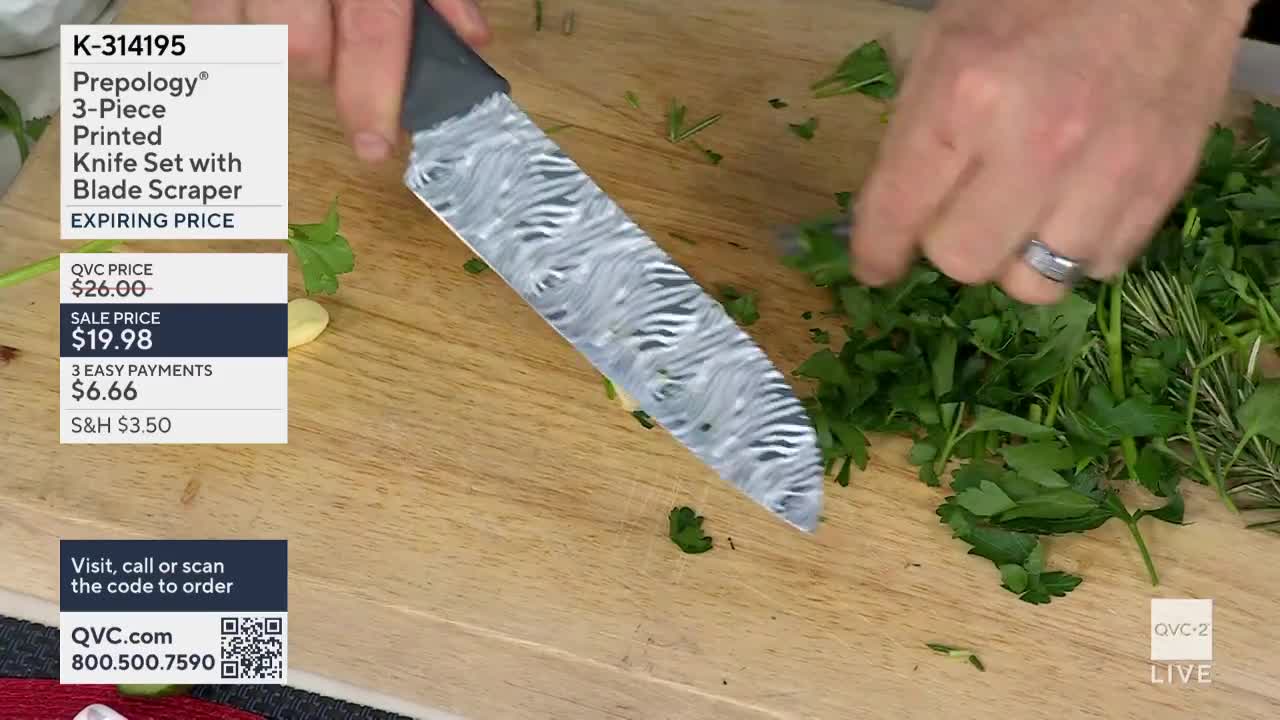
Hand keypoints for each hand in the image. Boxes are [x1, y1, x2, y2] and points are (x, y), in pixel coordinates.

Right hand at [192, 0, 490, 161]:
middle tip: (345, 58)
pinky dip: (236, 35)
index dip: (373, 96)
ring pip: (248, 39)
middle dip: (325, 72)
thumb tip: (471, 37)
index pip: (372, 32)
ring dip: (280, 52)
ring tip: (308, 24)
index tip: (375, 146)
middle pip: (299, 47)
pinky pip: (211, 21)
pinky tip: (262, 25)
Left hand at [850, 0, 1255, 303]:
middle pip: (964, 262)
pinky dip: (1077, 247)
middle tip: (962, 208)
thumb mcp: (951, 40)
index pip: (899, 212)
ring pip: (1034, 283)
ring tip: (1023, 210)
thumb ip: (917, 130)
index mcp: (969, 94)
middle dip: (951, 241)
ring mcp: (1108, 169)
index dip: (878, 250)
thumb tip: (890, 216)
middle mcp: (1038, 143)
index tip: (876, 264)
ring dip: (1017, 255)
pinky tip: (1075, 203)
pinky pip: (1100, 266)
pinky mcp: (1163, 184)